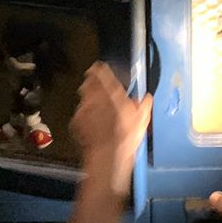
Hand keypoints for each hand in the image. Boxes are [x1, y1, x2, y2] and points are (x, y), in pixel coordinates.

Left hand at [72, 63, 151, 193]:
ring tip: (94, 103)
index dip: (100, 69)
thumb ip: (143, 104)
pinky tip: (91, 121)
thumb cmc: (127, 137)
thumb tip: (145, 98)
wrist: (107, 156)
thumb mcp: (143, 119)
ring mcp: (84, 109)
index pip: (103, 73)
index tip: (99, 66)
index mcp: (113, 93)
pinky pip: (80, 112)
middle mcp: (96, 97)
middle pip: (89, 81)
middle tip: (95, 83)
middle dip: (91, 81)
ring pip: (83, 96)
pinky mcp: (76, 121)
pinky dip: (85, 114)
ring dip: (88, 97)